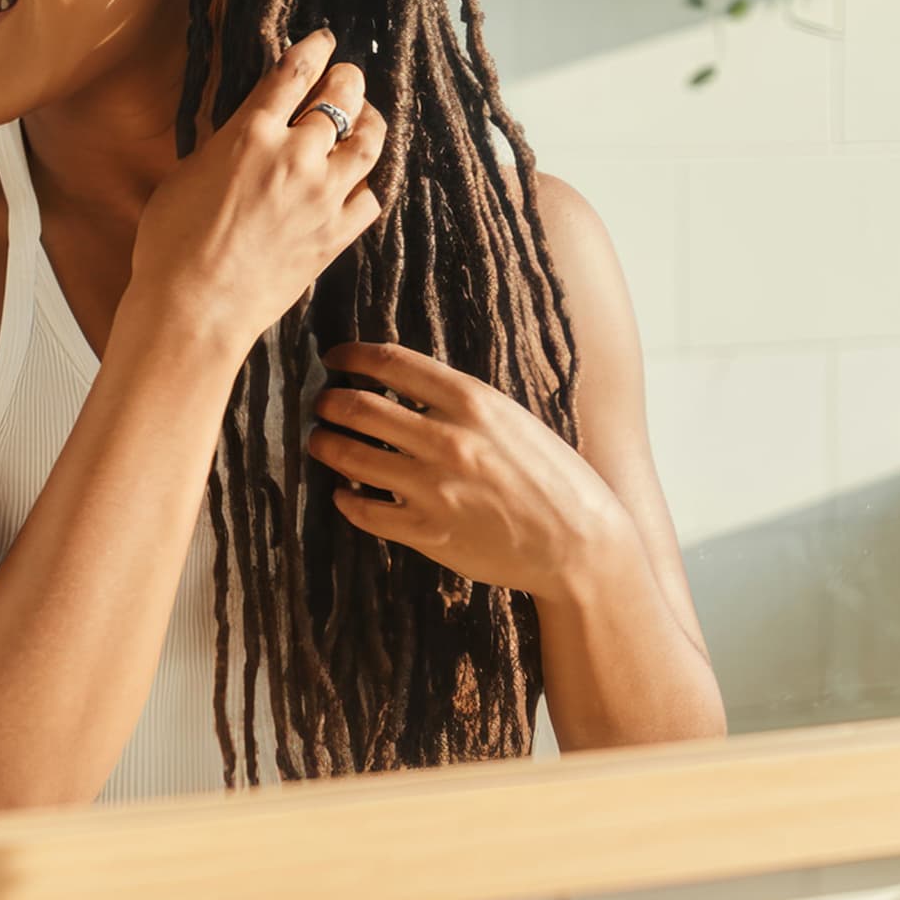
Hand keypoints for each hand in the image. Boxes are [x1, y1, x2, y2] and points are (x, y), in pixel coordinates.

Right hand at [130, 27, 387, 352]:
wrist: (193, 308)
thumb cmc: (172, 245)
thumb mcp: (188, 173)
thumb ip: (226, 143)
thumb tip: (246, 129)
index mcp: (251, 133)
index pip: (295, 72)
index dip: (315, 48)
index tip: (324, 39)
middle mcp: (296, 156)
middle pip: (342, 97)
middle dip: (349, 78)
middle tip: (348, 75)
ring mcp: (322, 196)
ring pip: (370, 142)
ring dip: (372, 121)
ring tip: (368, 116)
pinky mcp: (336, 235)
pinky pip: (372, 198)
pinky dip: (369, 183)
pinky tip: (362, 179)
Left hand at [307, 339, 628, 603]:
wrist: (579, 542)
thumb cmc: (550, 476)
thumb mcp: (510, 418)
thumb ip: (459, 402)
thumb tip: (404, 386)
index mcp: (471, 400)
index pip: (391, 363)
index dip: (352, 357)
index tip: (335, 359)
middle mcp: (447, 439)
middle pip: (360, 407)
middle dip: (329, 402)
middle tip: (321, 403)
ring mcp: (434, 487)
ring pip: (351, 456)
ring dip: (326, 444)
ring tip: (321, 441)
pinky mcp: (427, 532)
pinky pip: (364, 510)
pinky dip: (345, 498)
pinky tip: (343, 492)